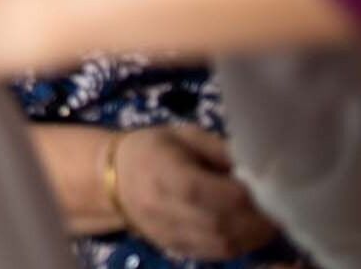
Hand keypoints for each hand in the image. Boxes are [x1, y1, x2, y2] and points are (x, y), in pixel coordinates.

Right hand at [112, 126, 279, 259]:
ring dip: (253, 236)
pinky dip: (238, 246)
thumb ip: (220, 150)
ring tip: (269, 221)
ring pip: (223, 245)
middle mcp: (167, 209)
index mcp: (169, 174)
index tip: (272, 187)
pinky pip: (215, 254)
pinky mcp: (175, 248)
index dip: (251, 194)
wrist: (111, 179)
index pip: (219, 194)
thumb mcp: (184, 136)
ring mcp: (169, 233)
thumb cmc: (151, 149)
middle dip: (259, 220)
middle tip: (280, 208)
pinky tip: (248, 232)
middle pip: (224, 224)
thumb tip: (258, 166)